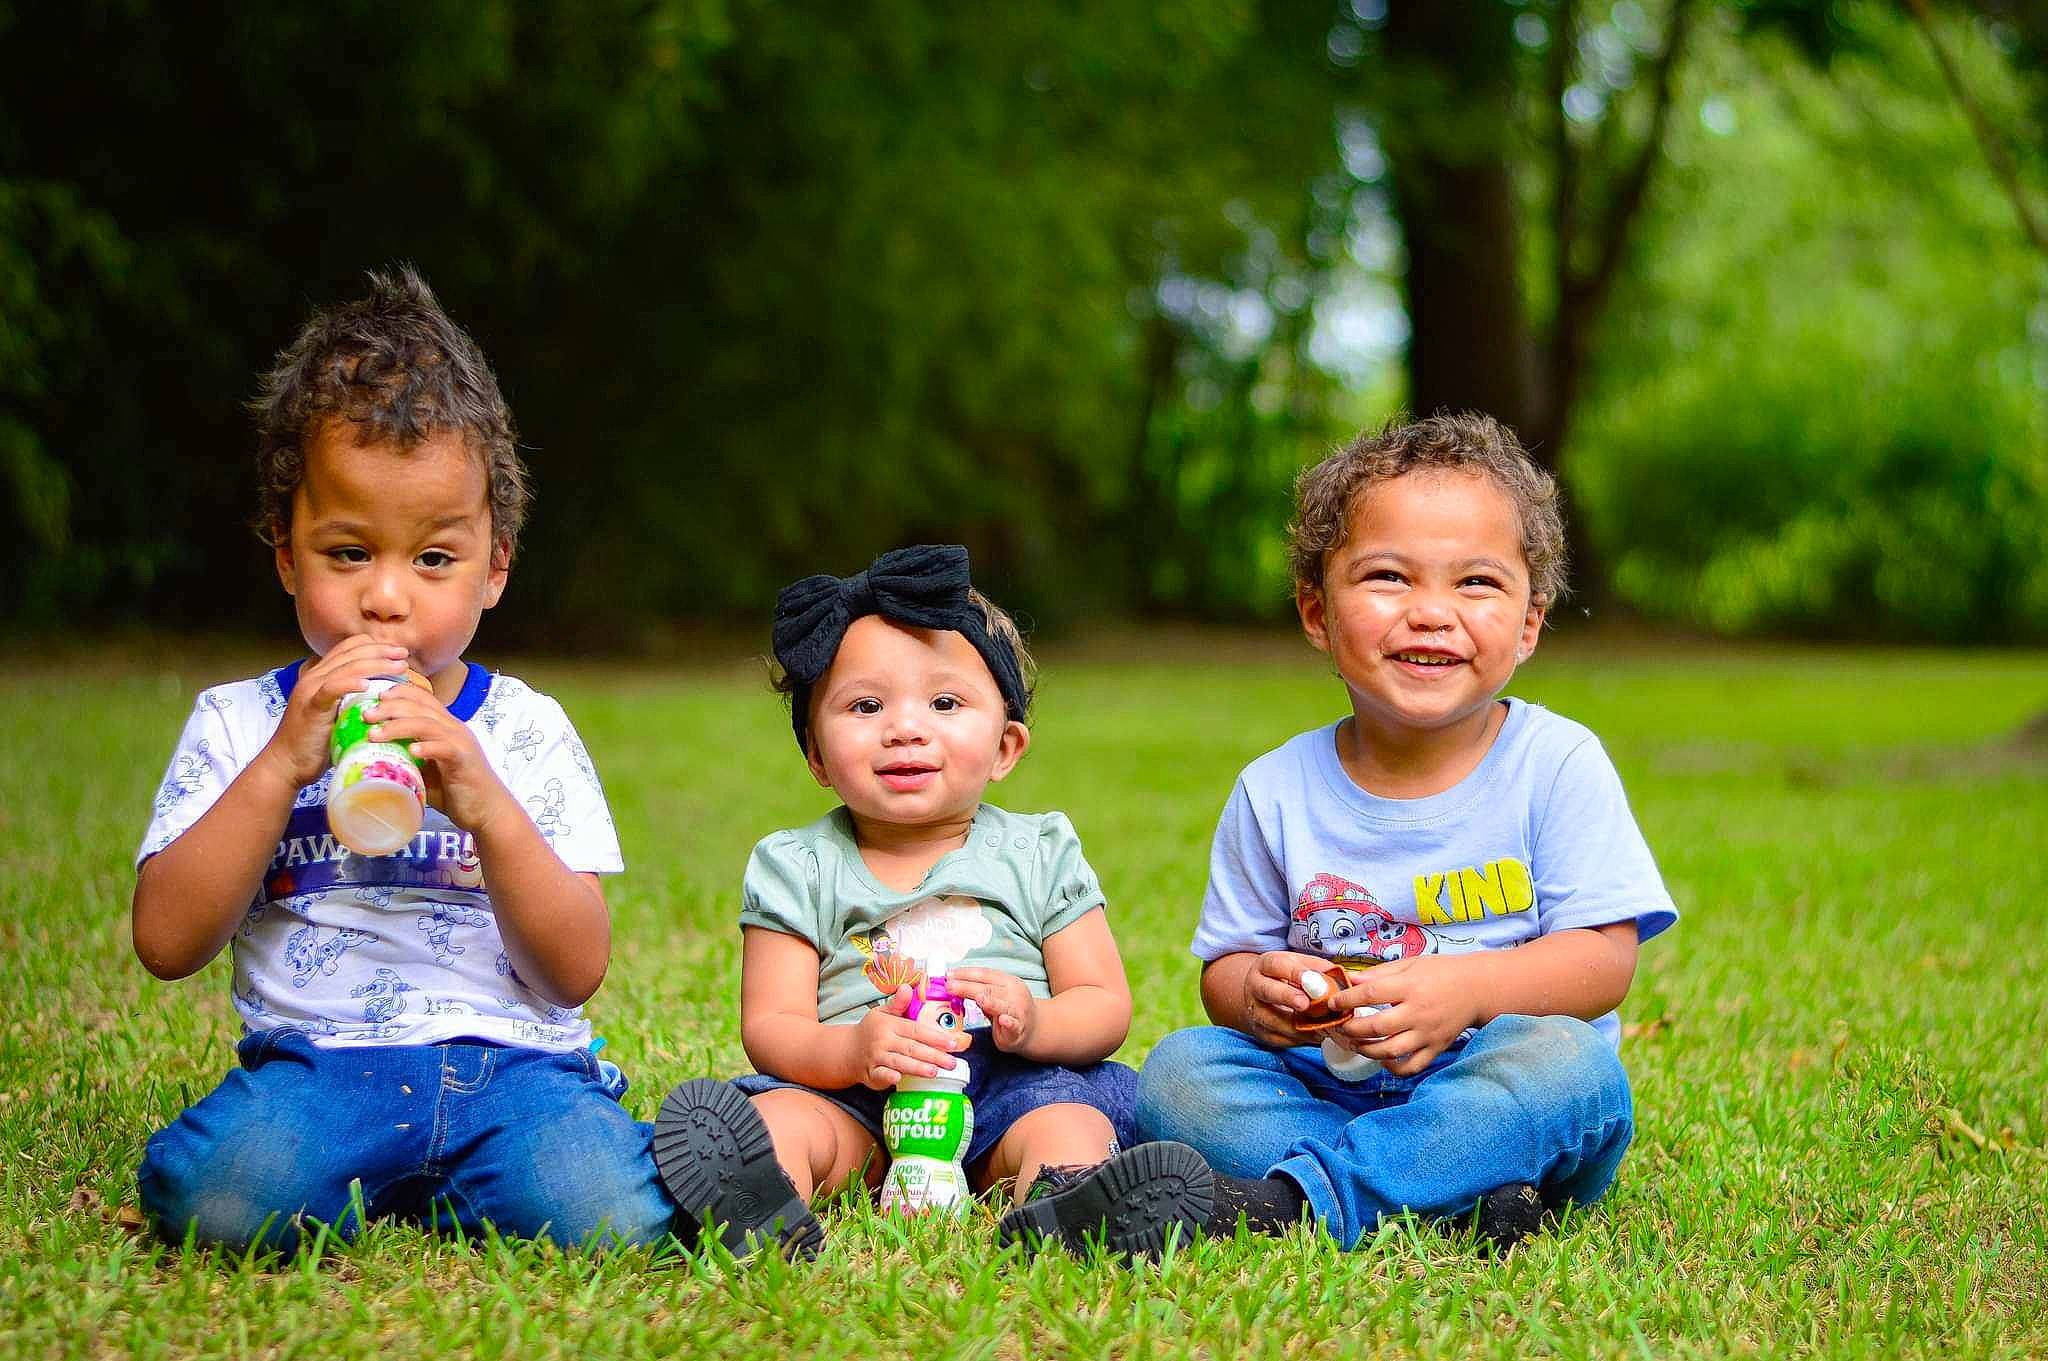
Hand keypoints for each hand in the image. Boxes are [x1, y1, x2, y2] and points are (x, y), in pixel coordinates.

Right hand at [256, 637, 415, 788]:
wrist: (288, 764)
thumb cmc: (319, 743)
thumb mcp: (339, 714)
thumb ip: (355, 700)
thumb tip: (386, 695)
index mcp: (321, 675)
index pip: (349, 648)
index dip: (374, 645)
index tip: (398, 652)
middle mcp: (314, 677)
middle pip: (351, 653)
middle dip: (381, 651)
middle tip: (404, 654)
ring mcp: (310, 690)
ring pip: (346, 667)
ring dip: (376, 664)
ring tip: (398, 667)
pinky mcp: (311, 707)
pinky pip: (331, 689)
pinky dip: (349, 684)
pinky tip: (367, 684)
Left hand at [358, 681, 514, 834]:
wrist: (488, 810)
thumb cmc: (456, 791)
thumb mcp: (428, 770)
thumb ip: (409, 759)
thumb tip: (373, 758)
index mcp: (446, 726)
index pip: (423, 697)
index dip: (398, 692)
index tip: (374, 698)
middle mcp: (454, 728)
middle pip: (420, 706)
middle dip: (389, 707)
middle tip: (366, 715)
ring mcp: (460, 742)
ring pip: (427, 723)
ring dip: (398, 726)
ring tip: (375, 734)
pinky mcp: (463, 760)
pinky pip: (444, 747)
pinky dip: (426, 747)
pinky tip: (411, 751)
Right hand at [853, 986, 971, 1089]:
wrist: (848, 1050)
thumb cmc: (872, 1031)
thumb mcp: (883, 1013)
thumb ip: (899, 1004)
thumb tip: (907, 987)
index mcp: (890, 1024)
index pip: (916, 1030)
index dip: (935, 1037)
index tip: (953, 1043)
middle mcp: (884, 1041)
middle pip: (912, 1048)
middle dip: (933, 1056)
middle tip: (951, 1062)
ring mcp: (877, 1057)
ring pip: (899, 1062)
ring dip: (917, 1067)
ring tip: (934, 1072)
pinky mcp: (871, 1073)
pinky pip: (880, 1075)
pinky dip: (888, 1077)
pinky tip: (898, 1078)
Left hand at [944, 967, 1036, 1052]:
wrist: (1034, 1027)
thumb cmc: (1009, 1009)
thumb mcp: (995, 995)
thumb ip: (978, 990)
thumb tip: (953, 983)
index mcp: (1006, 981)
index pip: (984, 974)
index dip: (966, 973)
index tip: (948, 975)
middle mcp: (1013, 993)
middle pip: (988, 988)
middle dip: (967, 987)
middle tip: (950, 986)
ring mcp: (1018, 1010)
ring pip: (1001, 1004)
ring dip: (990, 1001)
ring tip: (979, 998)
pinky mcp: (1019, 1028)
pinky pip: (1014, 1024)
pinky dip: (1008, 1022)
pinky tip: (1002, 1020)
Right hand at [1239, 950, 1337, 1048]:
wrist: (1260, 995)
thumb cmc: (1287, 977)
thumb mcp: (1300, 964)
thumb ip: (1319, 969)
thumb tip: (1344, 979)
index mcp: (1266, 965)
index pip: (1276, 965)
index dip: (1293, 972)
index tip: (1310, 979)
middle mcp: (1256, 987)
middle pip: (1268, 991)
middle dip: (1287, 997)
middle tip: (1306, 1004)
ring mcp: (1256, 1012)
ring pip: (1273, 1020)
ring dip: (1299, 1025)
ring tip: (1321, 1025)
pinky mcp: (1262, 1033)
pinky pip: (1281, 1039)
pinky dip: (1300, 1039)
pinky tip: (1316, 1035)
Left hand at [1332, 955, 1482, 1075]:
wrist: (1478, 989)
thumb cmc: (1441, 973)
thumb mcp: (1410, 964)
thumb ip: (1379, 974)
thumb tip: (1350, 980)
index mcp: (1410, 987)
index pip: (1371, 994)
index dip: (1347, 999)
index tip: (1333, 1002)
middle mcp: (1418, 1012)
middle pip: (1378, 1026)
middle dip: (1352, 1028)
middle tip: (1340, 1027)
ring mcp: (1428, 1033)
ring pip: (1392, 1050)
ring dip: (1367, 1050)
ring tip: (1354, 1044)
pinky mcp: (1436, 1047)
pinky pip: (1413, 1065)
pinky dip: (1394, 1068)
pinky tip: (1382, 1060)